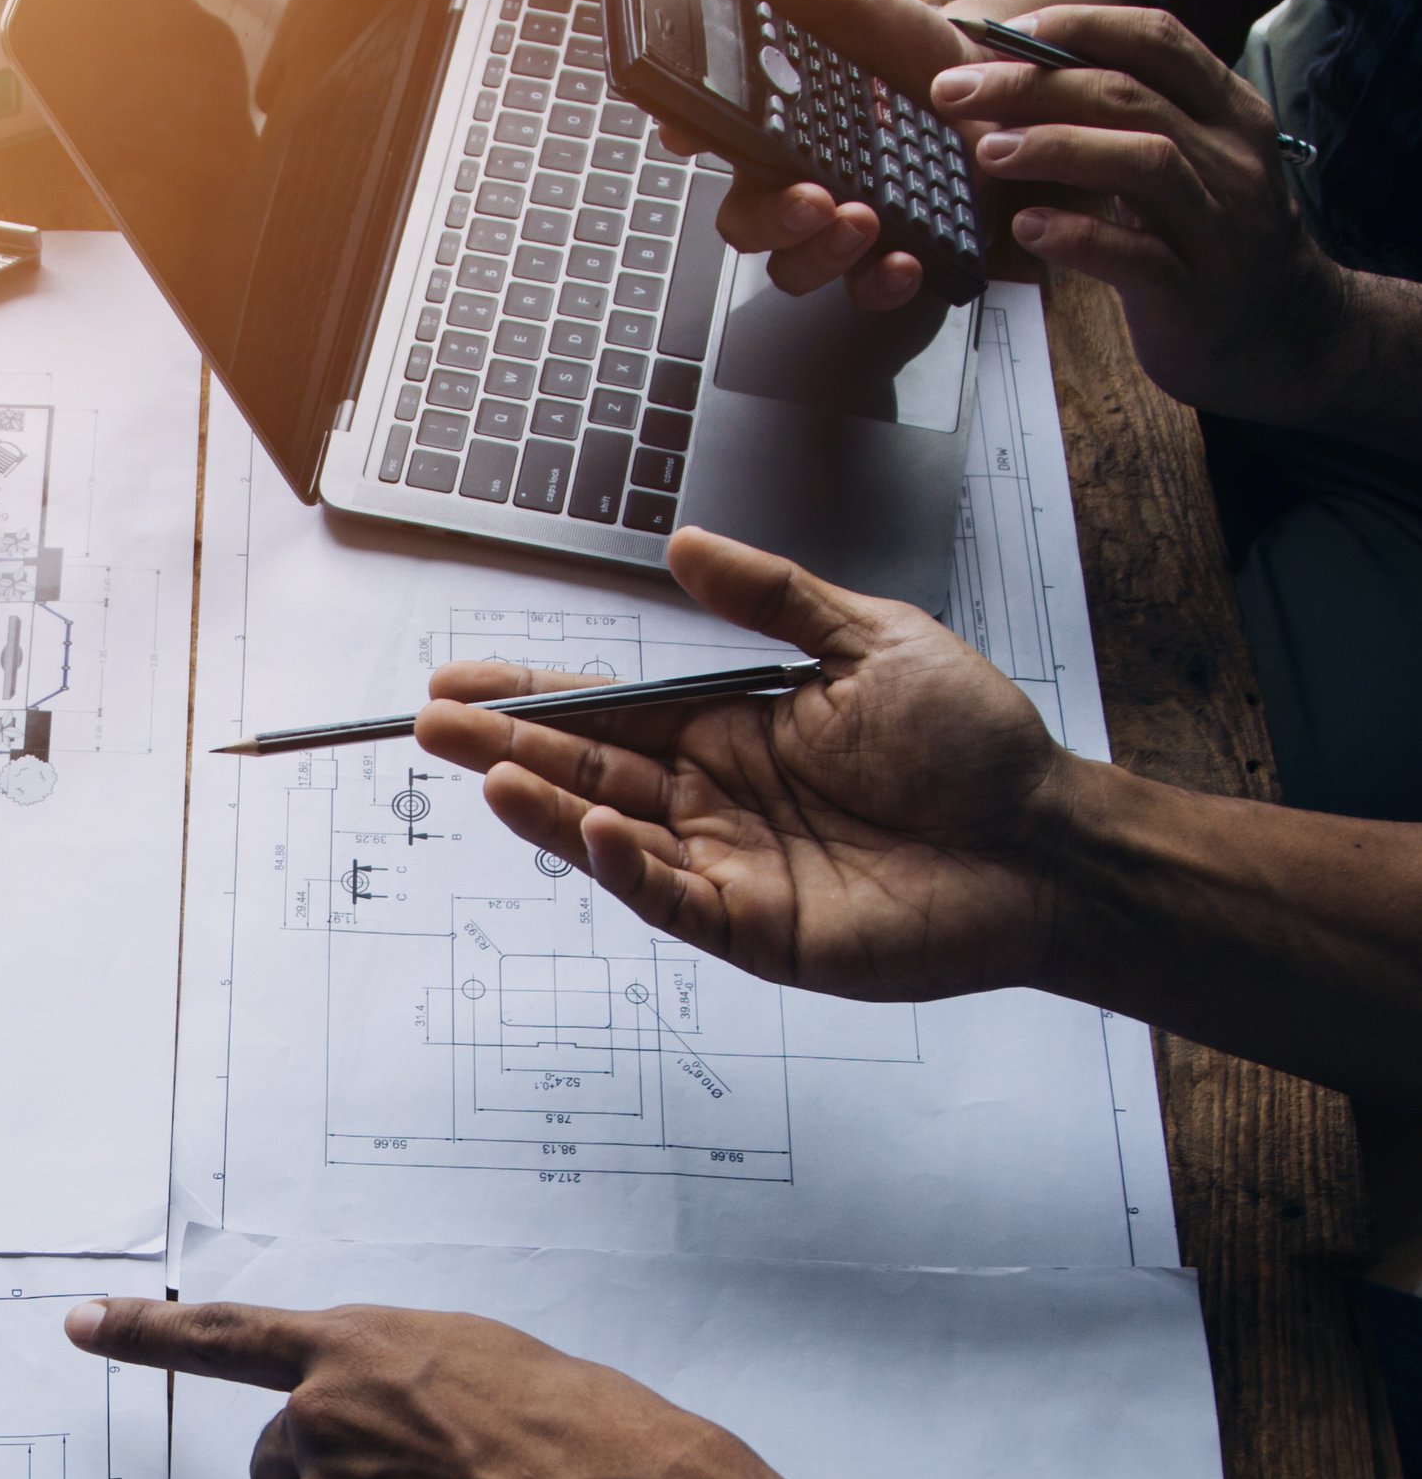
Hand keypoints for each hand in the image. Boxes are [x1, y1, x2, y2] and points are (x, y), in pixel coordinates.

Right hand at [412, 527, 1079, 1000]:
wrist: (1047, 842)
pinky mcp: (759, 930)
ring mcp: (730, 868)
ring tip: (485, 775)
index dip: (533, 695)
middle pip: (588, 771)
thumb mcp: (869, 640)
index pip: (608, 710)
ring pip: (613, 838)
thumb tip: (681, 548)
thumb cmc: (974, 745)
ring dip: (545, 809)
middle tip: (430, 726)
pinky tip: (587, 827)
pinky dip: (626, 868)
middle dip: (508, 747)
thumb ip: (770, 599)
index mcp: (732, 729)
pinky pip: (673, 899)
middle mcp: (715, 801)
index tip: (457, 677)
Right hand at [673, 0, 975, 309]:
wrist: (983, 75)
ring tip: (862, 218)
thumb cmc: (895, 42)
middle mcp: (788, 181)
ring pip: (794, 268)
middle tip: (810, 199)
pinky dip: (880, 284)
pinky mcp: (886, 249)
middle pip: (745, 224)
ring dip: (821, 254)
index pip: (704, 141)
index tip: (688, 132)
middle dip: (771, 221)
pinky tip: (901, 259)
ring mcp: (834, 221)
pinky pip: (863, 290)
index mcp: (764, 126)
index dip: (685, 139)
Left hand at [926, 5, 1355, 423]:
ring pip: (1142, 160)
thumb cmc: (1210, 241)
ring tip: (988, 150)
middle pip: (1130, 95)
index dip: (1079, 27)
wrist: (1284, 336)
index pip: (1157, 39)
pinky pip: (1135, 255)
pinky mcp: (1193, 292)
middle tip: (957, 90)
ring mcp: (1217, 224)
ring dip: (1056, 147)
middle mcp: (1229, 156)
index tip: (1003, 34)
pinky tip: (1028, 227)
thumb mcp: (1189, 166)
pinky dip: (1078, 236)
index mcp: (1228, 111)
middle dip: (1035, 84)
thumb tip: (1029, 83)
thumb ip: (1134, 124)